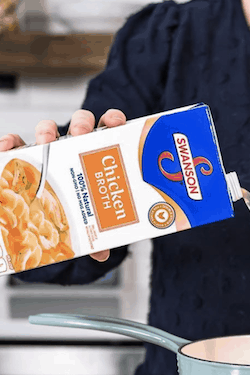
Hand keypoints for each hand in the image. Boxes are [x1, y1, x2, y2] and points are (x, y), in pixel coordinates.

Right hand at [0, 109, 127, 261]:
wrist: (43, 220)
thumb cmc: (74, 212)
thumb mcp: (88, 224)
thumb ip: (96, 236)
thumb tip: (102, 254)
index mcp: (97, 156)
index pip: (108, 129)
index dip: (112, 120)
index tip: (114, 122)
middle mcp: (74, 148)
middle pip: (80, 125)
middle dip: (80, 124)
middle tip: (79, 134)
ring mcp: (48, 150)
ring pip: (48, 129)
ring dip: (47, 130)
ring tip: (46, 142)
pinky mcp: (22, 155)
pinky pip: (14, 142)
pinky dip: (10, 142)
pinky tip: (7, 148)